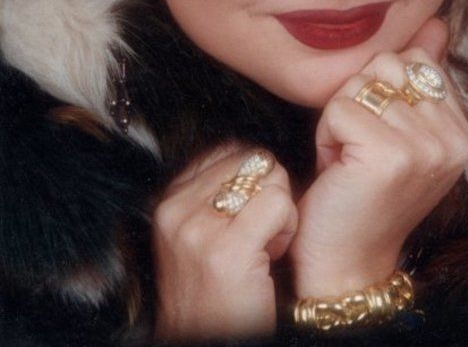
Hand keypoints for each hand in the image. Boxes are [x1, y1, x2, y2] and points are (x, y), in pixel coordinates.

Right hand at [151, 141, 297, 340]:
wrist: (211, 344)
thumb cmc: (217, 292)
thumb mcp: (198, 235)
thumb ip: (214, 191)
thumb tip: (255, 156)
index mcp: (169, 201)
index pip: (229, 150)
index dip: (253, 179)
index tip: (245, 217)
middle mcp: (177, 210)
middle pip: (254, 159)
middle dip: (268, 192)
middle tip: (258, 235)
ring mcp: (198, 230)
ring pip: (270, 176)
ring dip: (280, 211)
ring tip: (263, 246)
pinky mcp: (227, 250)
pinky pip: (280, 203)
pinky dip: (288, 227)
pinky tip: (272, 255)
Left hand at [288, 18, 467, 296]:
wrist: (348, 261)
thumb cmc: (366, 191)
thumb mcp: (402, 130)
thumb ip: (420, 76)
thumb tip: (437, 22)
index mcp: (461, 129)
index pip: (415, 60)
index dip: (382, 90)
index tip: (379, 135)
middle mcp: (452, 136)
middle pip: (386, 65)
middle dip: (360, 99)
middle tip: (360, 146)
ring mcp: (425, 145)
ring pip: (360, 85)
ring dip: (340, 118)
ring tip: (349, 157)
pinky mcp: (390, 154)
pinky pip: (339, 108)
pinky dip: (326, 135)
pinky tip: (337, 167)